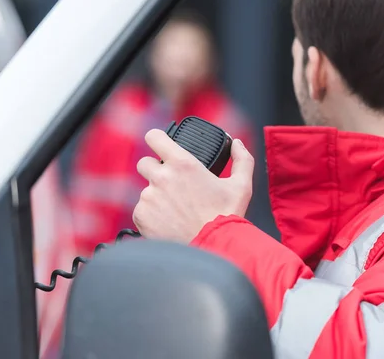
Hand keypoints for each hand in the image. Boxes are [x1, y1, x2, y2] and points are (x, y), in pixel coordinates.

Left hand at [132, 129, 253, 243]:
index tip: (160, 145)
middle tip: (172, 185)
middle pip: (144, 163)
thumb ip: (241, 159)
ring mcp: (149, 197)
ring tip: (176, 210)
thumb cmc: (227, 216)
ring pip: (145, 190)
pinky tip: (169, 222)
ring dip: (156, 196)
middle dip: (155, 171)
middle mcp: (162, 177)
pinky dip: (152, 215)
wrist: (213, 247)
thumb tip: (236, 144)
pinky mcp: (141, 216)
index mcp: (182, 163)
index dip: (156, 139)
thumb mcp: (242, 185)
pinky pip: (141, 210)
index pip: (154, 136)